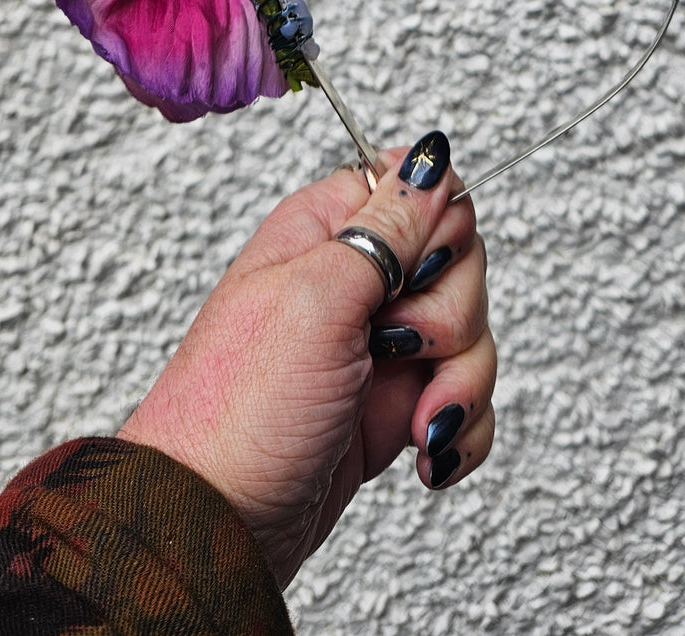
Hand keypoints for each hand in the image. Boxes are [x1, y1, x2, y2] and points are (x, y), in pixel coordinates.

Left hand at [118, 132, 495, 588]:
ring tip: (413, 423)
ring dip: (459, 386)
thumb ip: (388, 227)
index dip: (438, 231)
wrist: (214, 528)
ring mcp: (377, 348)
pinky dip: (459, 430)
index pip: (423, 190)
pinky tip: (425, 454)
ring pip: (470, 336)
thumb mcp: (316, 299)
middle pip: (460, 265)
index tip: (412, 274)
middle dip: (453, 320)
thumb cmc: (236, 414)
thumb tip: (432, 156)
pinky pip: (464, 400)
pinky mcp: (392, 408)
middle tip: (397, 351)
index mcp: (327, 232)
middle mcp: (355, 282)